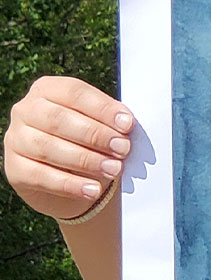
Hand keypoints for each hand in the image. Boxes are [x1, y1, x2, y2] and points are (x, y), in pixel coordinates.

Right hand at [3, 76, 133, 220]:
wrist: (71, 177)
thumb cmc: (90, 141)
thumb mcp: (100, 125)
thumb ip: (110, 122)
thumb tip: (126, 124)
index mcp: (48, 89)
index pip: (75, 92)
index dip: (102, 108)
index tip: (127, 124)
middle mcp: (26, 110)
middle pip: (58, 119)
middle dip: (95, 135)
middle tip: (123, 148)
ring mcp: (16, 139)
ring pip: (48, 148)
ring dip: (85, 160)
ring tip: (114, 169)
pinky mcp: (14, 168)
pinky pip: (40, 176)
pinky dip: (70, 185)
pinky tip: (93, 190)